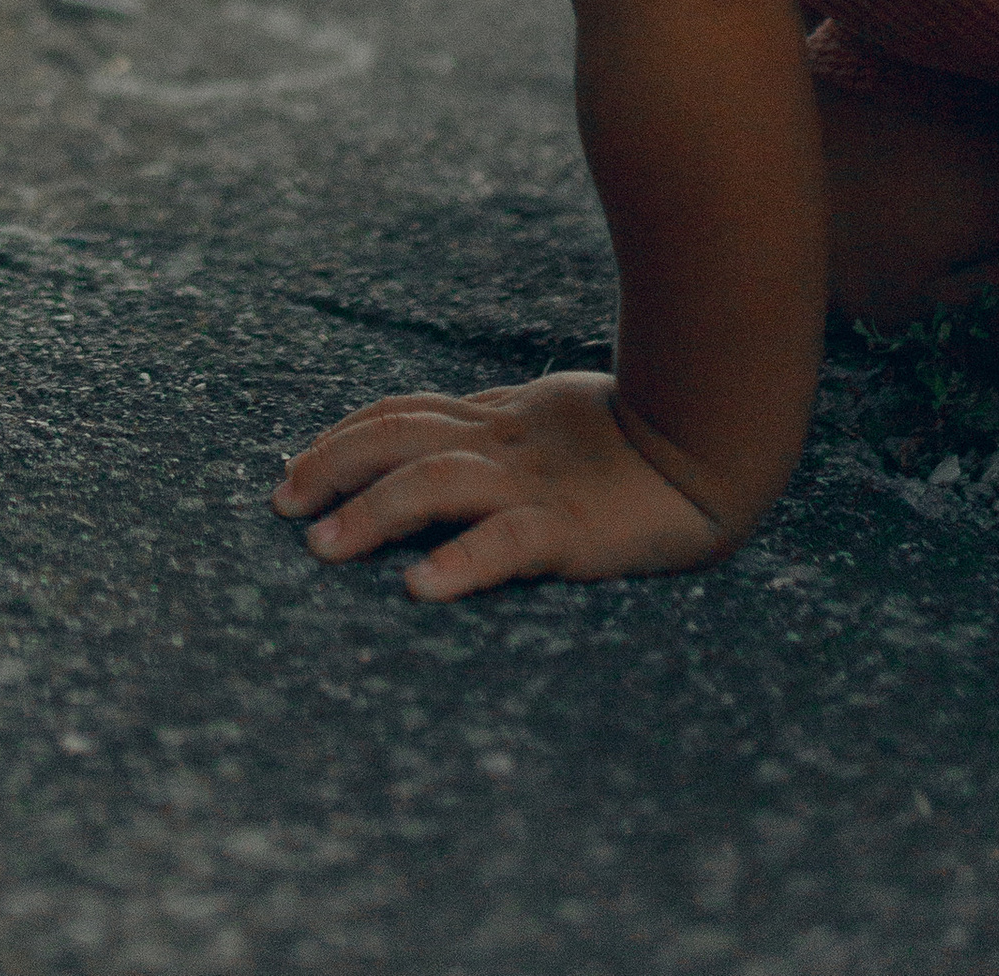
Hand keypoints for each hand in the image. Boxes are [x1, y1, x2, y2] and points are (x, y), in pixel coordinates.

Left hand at [271, 370, 732, 598]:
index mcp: (501, 418)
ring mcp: (535, 483)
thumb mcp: (555, 416)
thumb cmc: (640, 435)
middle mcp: (505, 443)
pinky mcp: (571, 530)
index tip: (293, 465)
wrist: (717, 445)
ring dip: (371, 513)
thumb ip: (500, 423)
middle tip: (281, 504)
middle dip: (330, 466)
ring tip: (323, 548)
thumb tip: (437, 432)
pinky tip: (420, 586)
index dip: (342, 434)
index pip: (403, 412)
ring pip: (434, 483)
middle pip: (397, 437)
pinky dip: (458, 562)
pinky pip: (505, 543)